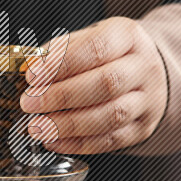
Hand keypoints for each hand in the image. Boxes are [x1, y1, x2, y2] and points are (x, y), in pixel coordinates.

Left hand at [21, 17, 167, 153]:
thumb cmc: (111, 55)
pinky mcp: (143, 128)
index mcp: (129, 37)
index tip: (32, 75)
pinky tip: (54, 141)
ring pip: (110, 116)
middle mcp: (143, 68)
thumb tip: (31, 65)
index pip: (97, 48)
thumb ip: (62, 50)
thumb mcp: (90, 38)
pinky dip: (78, 144)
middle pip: (106, 83)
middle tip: (30, 103)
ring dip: (68, 124)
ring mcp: (147, 101)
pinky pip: (111, 141)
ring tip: (38, 126)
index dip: (62, 64)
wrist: (149, 74)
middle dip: (61, 96)